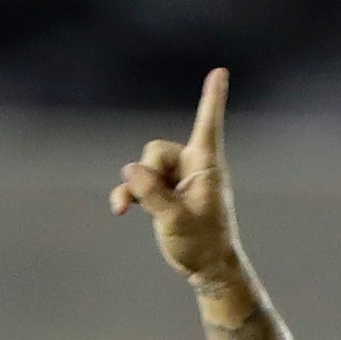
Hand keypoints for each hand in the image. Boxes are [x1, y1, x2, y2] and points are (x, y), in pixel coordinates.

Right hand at [111, 68, 245, 287]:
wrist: (206, 268)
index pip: (208, 126)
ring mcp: (176, 179)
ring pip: (144, 166)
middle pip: (156, 150)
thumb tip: (129, 170)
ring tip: (129, 208)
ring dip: (134, 187)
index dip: (212, 99)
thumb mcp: (177, 220)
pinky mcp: (163, 192)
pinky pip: (138, 182)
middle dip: (147, 173)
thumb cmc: (203, 244)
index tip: (220, 72)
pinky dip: (128, 194)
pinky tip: (120, 209)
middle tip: (153, 201)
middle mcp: (192, 166)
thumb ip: (153, 194)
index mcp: (207, 166)